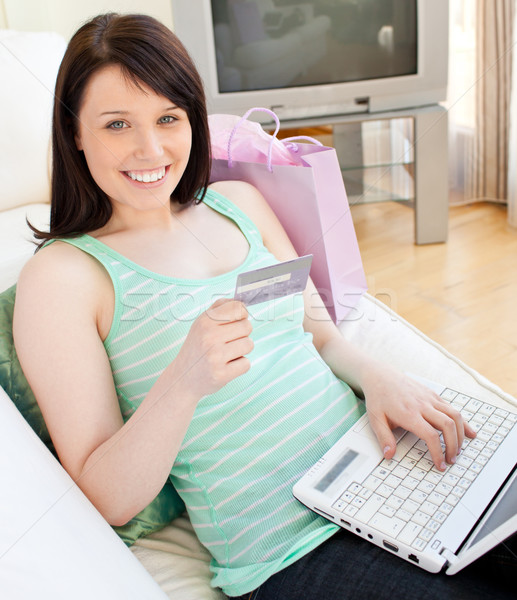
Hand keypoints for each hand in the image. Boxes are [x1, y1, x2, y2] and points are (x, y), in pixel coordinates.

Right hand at [170, 298, 253, 399]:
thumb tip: (242, 303)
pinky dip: (240, 366)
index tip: (237, 321)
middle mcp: (209, 337)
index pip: (237, 308)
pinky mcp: (221, 374)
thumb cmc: (197, 348)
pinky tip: (227, 366)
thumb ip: (220, 308)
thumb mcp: (201, 323)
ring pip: (249, 344)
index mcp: (205, 321)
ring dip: (242, 350)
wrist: (182, 378)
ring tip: (228, 354)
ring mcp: (215, 356)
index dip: (242, 315)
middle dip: (243, 334)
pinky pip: (246, 363)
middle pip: (247, 326)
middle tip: (230, 341)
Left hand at [362, 367, 476, 470]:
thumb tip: (389, 455)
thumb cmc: (378, 397)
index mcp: (409, 413)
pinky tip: (470, 432)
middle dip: (453, 446)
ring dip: (460, 434)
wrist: (380, 375)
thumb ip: (384, 438)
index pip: (430, 435)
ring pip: (454, 416)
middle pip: (448, 426)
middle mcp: (422, 405)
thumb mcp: (375, 419)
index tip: (439, 464)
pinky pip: (452, 408)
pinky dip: (463, 422)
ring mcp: (430, 398)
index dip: (438, 452)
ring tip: (458, 449)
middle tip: (451, 460)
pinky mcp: (433, 395)